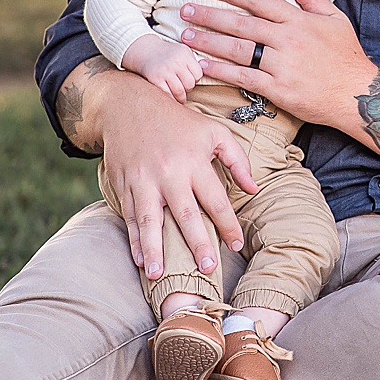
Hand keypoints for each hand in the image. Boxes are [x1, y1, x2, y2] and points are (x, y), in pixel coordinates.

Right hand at [91, 70, 258, 280]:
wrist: (130, 104)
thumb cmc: (179, 121)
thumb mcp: (214, 131)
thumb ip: (237, 160)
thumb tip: (255, 189)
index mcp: (194, 160)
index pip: (215, 199)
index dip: (228, 224)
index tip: (237, 245)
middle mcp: (169, 172)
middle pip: (185, 214)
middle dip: (197, 244)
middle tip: (207, 269)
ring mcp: (143, 180)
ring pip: (150, 220)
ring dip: (154, 249)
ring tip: (158, 275)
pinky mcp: (124, 183)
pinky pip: (130, 216)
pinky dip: (134, 239)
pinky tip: (140, 259)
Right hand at [121, 33, 203, 102]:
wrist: (145, 50)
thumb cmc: (167, 53)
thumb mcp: (183, 51)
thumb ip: (193, 62)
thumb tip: (205, 77)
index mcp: (184, 54)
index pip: (198, 74)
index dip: (195, 79)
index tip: (190, 79)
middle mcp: (175, 62)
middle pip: (190, 84)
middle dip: (188, 88)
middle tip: (184, 88)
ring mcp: (165, 71)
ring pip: (180, 91)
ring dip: (181, 97)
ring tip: (180, 97)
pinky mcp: (155, 79)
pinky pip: (167, 94)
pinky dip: (171, 98)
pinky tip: (170, 97)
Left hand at [183, 0, 378, 136]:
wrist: (357, 93)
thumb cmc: (346, 55)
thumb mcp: (334, 18)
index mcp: (298, 20)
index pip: (258, 0)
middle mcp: (286, 39)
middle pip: (240, 24)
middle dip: (209, 16)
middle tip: (185, 11)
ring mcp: (281, 65)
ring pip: (237, 49)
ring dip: (207, 42)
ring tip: (185, 37)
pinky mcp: (278, 89)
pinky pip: (243, 77)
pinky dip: (221, 71)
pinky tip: (203, 65)